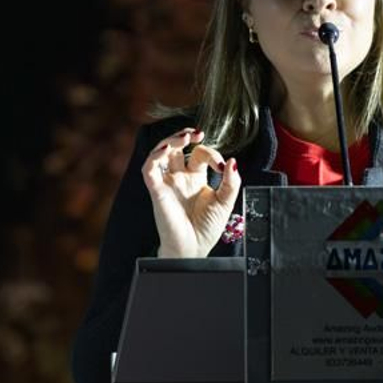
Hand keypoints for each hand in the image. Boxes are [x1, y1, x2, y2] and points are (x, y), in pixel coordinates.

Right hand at [142, 128, 242, 257]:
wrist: (194, 248)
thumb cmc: (207, 228)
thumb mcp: (226, 202)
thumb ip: (231, 182)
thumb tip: (233, 161)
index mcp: (196, 178)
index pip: (199, 154)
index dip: (211, 154)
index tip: (222, 167)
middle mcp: (180, 177)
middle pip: (176, 147)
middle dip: (185, 136)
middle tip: (196, 133)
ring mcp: (167, 183)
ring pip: (160, 153)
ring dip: (170, 141)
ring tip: (185, 137)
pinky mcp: (157, 191)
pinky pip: (149, 169)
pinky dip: (154, 157)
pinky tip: (166, 150)